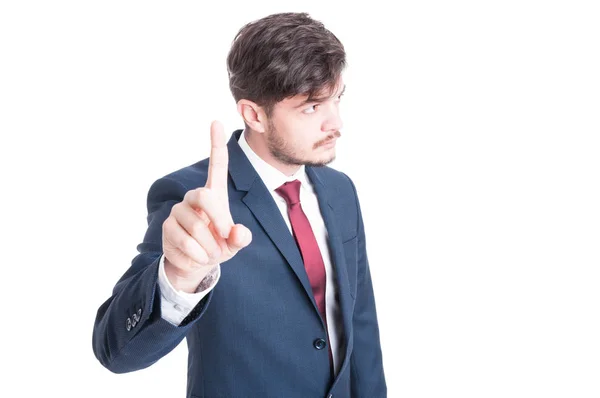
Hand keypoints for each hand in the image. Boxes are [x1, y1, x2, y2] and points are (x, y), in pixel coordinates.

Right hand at [162, 121, 251, 291]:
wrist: (196, 265)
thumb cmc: (218, 246)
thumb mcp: (234, 244)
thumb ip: (241, 238)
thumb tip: (236, 232)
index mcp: (215, 195)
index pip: (217, 166)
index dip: (216, 144)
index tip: (216, 121)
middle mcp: (195, 198)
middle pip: (204, 197)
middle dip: (219, 219)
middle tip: (225, 237)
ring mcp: (179, 211)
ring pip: (197, 227)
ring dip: (209, 247)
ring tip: (210, 253)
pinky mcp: (167, 227)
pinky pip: (186, 243)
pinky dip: (197, 256)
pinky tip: (196, 256)